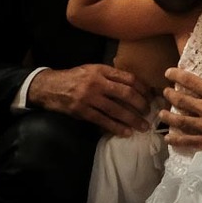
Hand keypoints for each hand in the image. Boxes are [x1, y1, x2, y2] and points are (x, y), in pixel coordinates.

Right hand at [27, 64, 152, 135]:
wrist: (50, 87)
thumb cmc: (74, 78)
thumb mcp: (91, 70)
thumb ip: (109, 75)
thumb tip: (133, 85)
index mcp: (101, 70)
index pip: (128, 78)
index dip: (142, 88)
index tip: (151, 96)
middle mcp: (96, 82)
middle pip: (125, 93)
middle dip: (140, 104)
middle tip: (149, 112)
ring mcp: (89, 97)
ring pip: (116, 110)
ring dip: (132, 119)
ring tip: (143, 127)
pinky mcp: (82, 111)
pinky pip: (103, 121)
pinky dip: (116, 127)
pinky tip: (126, 132)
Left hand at [157, 40, 201, 156]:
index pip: (188, 80)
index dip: (175, 75)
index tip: (168, 73)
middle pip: (181, 100)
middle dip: (170, 95)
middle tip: (165, 92)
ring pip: (181, 120)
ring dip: (169, 116)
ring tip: (161, 113)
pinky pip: (190, 141)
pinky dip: (178, 139)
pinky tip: (169, 137)